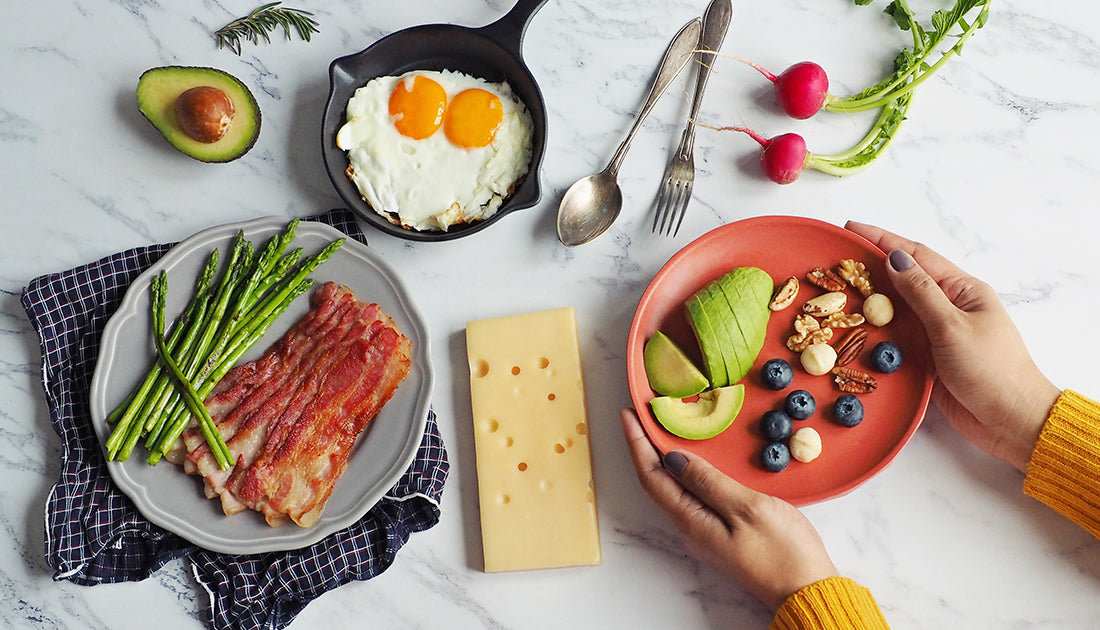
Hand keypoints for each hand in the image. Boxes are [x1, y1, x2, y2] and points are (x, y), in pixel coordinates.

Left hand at [620, 408, 837, 610]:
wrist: (806, 589)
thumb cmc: (783, 552)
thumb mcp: (746, 508)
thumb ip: (708, 482)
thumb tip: (673, 459)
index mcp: (691, 521)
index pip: (652, 476)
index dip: (637, 443)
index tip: (629, 414)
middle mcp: (691, 528)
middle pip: (658, 481)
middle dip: (646, 446)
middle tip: (643, 414)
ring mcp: (705, 531)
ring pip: (675, 488)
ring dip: (665, 457)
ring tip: (662, 428)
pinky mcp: (721, 532)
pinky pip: (693, 495)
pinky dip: (687, 470)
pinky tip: (696, 458)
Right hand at [846, 221, 1060, 472]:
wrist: (1010, 420)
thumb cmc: (992, 371)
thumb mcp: (953, 327)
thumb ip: (921, 293)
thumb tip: (895, 258)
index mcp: (962, 290)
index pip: (917, 255)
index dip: (882, 240)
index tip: (851, 228)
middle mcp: (948, 307)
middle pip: (903, 279)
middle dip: (870, 267)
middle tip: (835, 261)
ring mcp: (938, 333)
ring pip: (896, 309)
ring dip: (869, 301)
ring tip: (835, 292)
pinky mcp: (928, 359)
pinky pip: (897, 338)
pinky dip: (876, 332)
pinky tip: (854, 330)